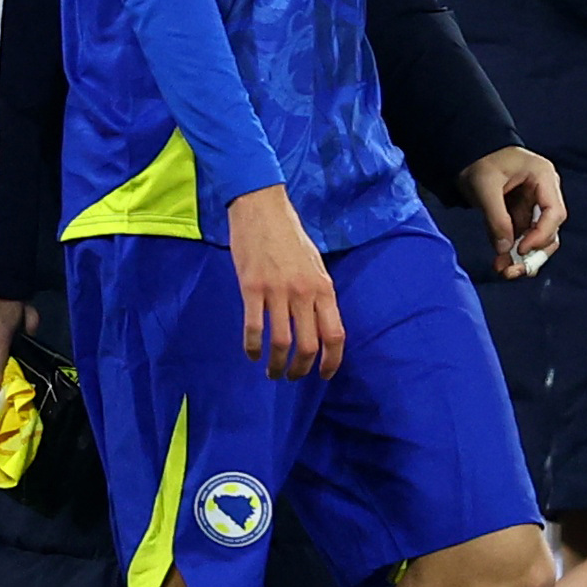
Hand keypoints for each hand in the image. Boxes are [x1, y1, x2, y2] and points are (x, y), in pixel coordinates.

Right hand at [225, 186, 341, 379]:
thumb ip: (318, 294)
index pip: (335, 335)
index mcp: (324, 288)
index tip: (324, 375)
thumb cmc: (289, 236)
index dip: (331, 362)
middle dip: (300, 369)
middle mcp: (304, 293)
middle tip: (291, 377)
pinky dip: (252, 347)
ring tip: (271, 372)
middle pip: (308, 345)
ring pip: (281, 342)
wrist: (261, 209)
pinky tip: (251, 354)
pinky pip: (253, 327)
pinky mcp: (251, 287)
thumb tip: (319, 324)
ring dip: (276, 364)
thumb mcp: (315, 265)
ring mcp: (277, 291)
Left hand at [462, 147, 564, 278]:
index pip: (553, 212)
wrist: (468, 151)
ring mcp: (533, 203)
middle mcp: (544, 191)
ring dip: (521, 255)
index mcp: (543, 177)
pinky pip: (521, 235)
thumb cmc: (479, 161)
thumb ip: (495, 217)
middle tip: (515, 271)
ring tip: (505, 271)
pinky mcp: (520, 212)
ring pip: (536, 236)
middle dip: (534, 252)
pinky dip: (511, 249)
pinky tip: (500, 263)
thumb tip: (503, 249)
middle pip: (550, 228)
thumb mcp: (484, 187)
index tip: (522, 250)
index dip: (541, 234)